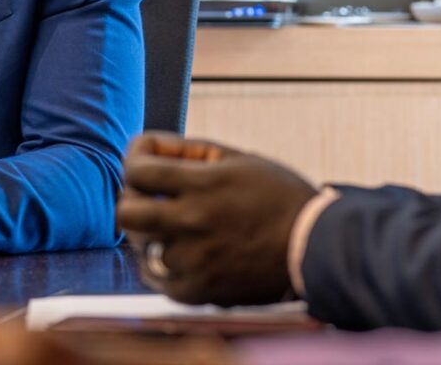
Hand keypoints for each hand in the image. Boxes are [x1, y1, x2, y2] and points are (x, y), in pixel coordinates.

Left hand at [116, 133, 316, 306]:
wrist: (315, 247)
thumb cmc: (279, 198)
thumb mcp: (240, 159)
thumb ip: (191, 151)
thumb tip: (149, 149)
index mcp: (204, 185)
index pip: (137, 169)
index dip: (136, 157)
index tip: (144, 158)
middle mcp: (193, 224)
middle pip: (126, 212)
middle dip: (132, 198)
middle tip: (149, 196)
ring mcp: (194, 261)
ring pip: (141, 246)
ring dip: (152, 232)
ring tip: (176, 225)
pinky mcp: (199, 291)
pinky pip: (158, 278)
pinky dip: (164, 264)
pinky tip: (182, 252)